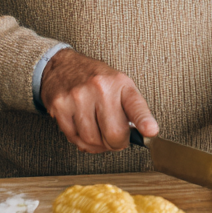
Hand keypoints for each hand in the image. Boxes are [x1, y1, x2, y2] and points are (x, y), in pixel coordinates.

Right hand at [40, 48, 157, 153]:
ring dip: (98, 146)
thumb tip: (143, 135)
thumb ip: (131, 109)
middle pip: (113, 133)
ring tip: (99, 136)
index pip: (135, 105)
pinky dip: (81, 142)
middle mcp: (100, 88)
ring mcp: (78, 96)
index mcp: (120, 83)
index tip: (151, 131)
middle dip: (116, 144)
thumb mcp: (119, 85)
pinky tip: (84, 133)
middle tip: (116, 141)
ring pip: (92, 139)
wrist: (63, 66)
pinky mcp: (60, 106)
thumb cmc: (95, 80)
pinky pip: (74, 138)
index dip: (144, 120)